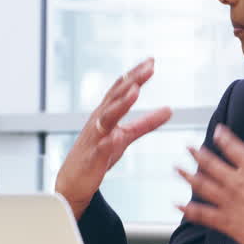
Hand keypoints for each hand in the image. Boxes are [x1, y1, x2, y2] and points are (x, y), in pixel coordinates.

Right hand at [54, 58, 172, 219]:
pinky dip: (108, 141)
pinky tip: (116, 137)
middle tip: (150, 66)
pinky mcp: (93, 158)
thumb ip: (146, 123)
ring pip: (107, 117)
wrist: (73, 182)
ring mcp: (94, 138)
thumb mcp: (126, 136)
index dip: (135, 75)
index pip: (121, 89)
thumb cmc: (98, 155)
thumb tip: (170, 110)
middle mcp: (98, 121)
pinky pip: (101, 148)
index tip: (151, 61)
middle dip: (132, 81)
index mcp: (106, 114)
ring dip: (121, 103)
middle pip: (115, 96)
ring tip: (135, 91)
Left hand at [177, 124, 243, 243]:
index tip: (217, 131)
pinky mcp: (224, 220)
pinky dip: (188, 209)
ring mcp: (228, 200)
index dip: (224, 138)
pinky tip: (178, 205)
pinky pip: (201, 213)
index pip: (234, 148)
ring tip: (177, 168)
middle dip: (197, 154)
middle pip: (211, 163)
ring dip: (187, 176)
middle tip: (188, 147)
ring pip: (202, 185)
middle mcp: (237, 182)